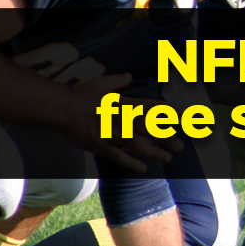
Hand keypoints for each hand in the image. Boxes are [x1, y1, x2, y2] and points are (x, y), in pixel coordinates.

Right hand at [65, 74, 182, 172]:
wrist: (60, 108)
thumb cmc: (81, 95)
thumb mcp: (102, 83)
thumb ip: (118, 81)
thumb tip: (129, 75)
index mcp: (124, 104)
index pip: (151, 107)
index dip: (168, 112)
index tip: (184, 116)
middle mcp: (121, 119)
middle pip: (147, 128)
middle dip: (165, 137)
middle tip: (181, 145)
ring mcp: (111, 133)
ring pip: (136, 144)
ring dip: (153, 151)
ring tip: (168, 159)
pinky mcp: (99, 145)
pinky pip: (117, 156)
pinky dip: (130, 162)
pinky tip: (144, 169)